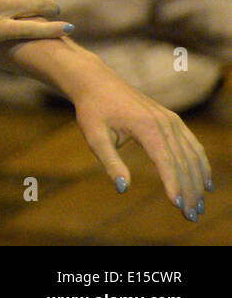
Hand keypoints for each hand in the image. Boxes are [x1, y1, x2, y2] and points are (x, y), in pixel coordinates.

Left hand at [70, 57, 214, 222]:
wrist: (96, 82)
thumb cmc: (92, 110)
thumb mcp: (94, 136)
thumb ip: (109, 162)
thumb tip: (123, 188)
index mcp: (145, 126)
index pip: (165, 161)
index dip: (173, 184)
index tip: (178, 206)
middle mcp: (164, 122)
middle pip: (182, 161)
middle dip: (189, 190)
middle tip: (190, 216)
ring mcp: (171, 119)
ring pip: (192, 155)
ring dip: (198, 181)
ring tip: (199, 206)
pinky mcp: (172, 119)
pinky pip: (192, 144)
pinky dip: (200, 164)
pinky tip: (205, 182)